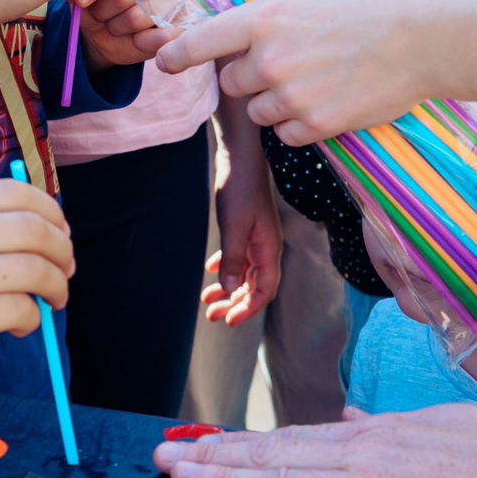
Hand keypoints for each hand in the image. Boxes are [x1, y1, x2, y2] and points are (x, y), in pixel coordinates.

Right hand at [0, 180, 73, 400]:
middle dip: (63, 250)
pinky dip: (33, 319)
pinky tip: (21, 326)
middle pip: (35, 228)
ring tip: (52, 299)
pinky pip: (22, 310)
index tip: (59, 233)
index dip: (51, 212)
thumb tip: (36, 230)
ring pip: (36, 268)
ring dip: (56, 286)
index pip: (16, 192)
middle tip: (65, 270)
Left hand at [74, 0, 165, 67]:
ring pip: (136, 18)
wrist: (107, 33)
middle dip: (104, 10)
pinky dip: (138, 41)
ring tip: (115, 24)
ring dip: (117, 27)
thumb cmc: (98, 3)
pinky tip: (135, 38)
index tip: (82, 0)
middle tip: (100, 14)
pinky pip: (157, 37)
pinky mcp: (181, 25)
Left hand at [153, 408, 476, 477]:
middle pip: (271, 456)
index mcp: (373, 437)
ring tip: (178, 474)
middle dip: (214, 455)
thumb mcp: (438, 428)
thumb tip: (350, 419)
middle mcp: (360, 453)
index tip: (203, 442)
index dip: (243, 444)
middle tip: (164, 454)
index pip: (292, 441)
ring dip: (223, 477)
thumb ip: (388, 428)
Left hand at [158, 0, 438, 143]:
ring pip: (258, 112)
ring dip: (274, 102)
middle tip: (281, 65)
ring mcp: (292, 96)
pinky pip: (286, 135)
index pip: (202, 40)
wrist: (431, 37)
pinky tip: (324, 105)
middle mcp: (269, 59)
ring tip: (311, 84)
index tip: (163, 61)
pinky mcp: (317, 126)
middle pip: (231, 82)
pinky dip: (297, 125)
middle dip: (249, 76)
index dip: (178, 53)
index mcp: (266, 16)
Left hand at [204, 153, 282, 325]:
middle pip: (254, 286)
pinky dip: (227, 266)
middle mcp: (266, 247)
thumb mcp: (234, 226)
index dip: (248, 308)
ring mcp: (256, 237)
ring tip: (207, 300)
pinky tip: (212, 269)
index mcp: (268, 250)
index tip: (228, 321)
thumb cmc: (240, 189)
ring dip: (229, 288)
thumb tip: (231, 290)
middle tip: (212, 316)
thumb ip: (233, 258)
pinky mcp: (246, 227)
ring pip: (245, 272)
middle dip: (235, 303)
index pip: (264, 290)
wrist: (241, 156)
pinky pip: (239, 256)